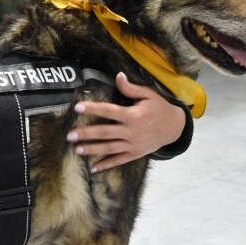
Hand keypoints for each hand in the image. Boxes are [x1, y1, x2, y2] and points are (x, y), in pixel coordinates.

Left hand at [66, 72, 184, 172]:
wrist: (176, 127)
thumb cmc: (160, 108)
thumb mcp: (149, 95)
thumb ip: (131, 88)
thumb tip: (118, 76)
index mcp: (133, 115)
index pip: (109, 111)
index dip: (93, 108)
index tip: (77, 107)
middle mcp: (131, 131)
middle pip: (105, 132)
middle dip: (87, 134)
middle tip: (70, 135)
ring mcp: (133, 145)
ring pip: (109, 148)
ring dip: (92, 149)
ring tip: (76, 150)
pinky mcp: (135, 154)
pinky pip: (119, 161)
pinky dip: (106, 165)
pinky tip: (93, 169)